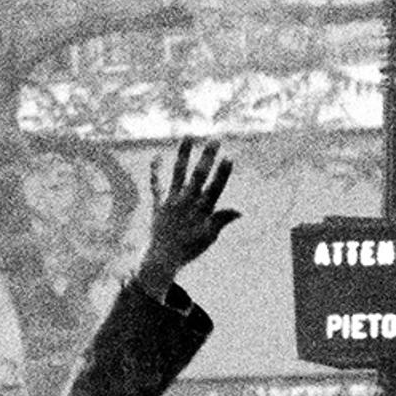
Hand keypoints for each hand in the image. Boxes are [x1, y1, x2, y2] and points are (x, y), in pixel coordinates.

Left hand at [133, 137, 237, 290]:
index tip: (229, 157)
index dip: (222, 173)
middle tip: (215, 139)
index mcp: (202, 210)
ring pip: (178, 174)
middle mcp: (187, 202)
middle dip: (207, 157)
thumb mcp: (209, 237)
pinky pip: (156, 186)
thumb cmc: (189, 248)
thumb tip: (240, 211)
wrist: (162, 258)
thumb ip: (221, 220)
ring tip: (187, 136)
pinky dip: (155, 172)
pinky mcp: (158, 204)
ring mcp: (172, 201)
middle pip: (199, 176)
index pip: (215, 187)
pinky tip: (156, 157)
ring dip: (184, 154)